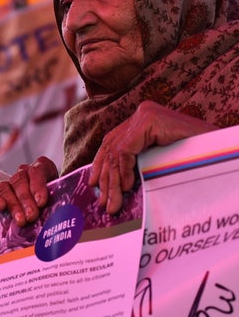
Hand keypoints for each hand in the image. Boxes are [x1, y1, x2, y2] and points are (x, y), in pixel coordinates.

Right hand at [0, 156, 57, 224]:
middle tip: (32, 216)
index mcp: (43, 172)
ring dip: (13, 204)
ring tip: (21, 221)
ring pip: (6, 187)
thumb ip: (62, 208)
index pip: (39, 168)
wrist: (37, 225)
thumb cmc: (51, 214)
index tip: (41, 201)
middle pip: (21, 179)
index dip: (39, 183)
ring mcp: (7, 184)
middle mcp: (24, 174)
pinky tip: (0, 207)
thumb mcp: (59, 208)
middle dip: (26, 199)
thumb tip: (71, 222)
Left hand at [90, 101, 216, 213]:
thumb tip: (111, 183)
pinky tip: (126, 187)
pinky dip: (123, 170)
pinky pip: (126, 150)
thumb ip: (137, 162)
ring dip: (113, 181)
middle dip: (106, 178)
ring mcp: (145, 115)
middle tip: (104, 203)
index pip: (113, 143)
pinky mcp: (149, 121)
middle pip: (112, 148)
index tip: (96, 187)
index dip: (101, 166)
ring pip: (117, 152)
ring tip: (113, 203)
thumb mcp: (158, 159)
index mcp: (141, 120)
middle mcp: (141, 114)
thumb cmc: (194, 158)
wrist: (220, 150)